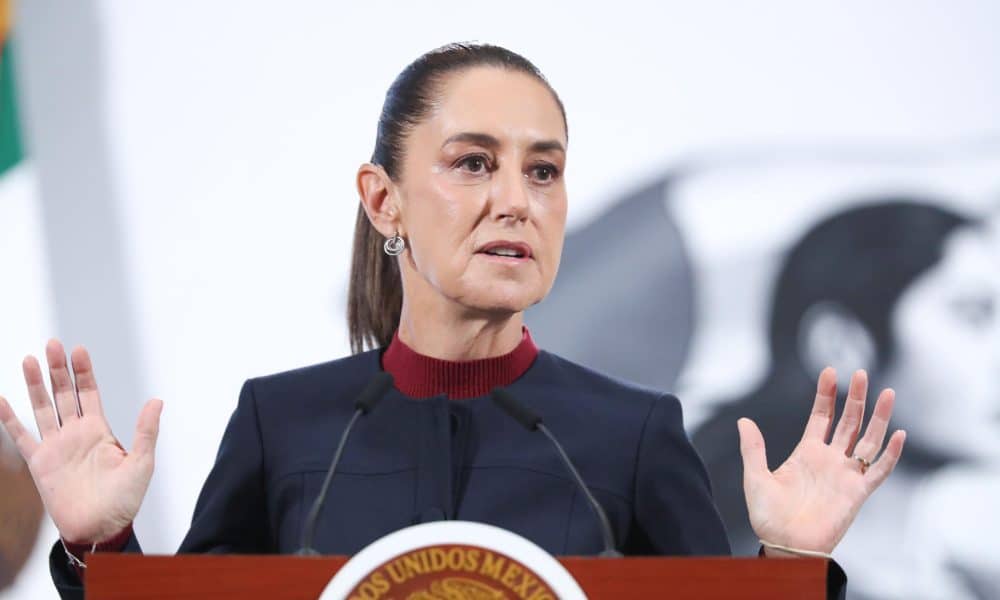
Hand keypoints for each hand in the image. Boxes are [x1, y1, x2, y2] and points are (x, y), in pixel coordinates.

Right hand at [0, 339, 162, 543]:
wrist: (101, 528)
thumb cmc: (124, 499)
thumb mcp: (142, 462)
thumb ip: (146, 431)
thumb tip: (156, 400)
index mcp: (100, 430)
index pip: (89, 393)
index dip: (83, 372)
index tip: (78, 350)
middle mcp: (76, 433)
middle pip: (64, 394)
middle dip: (58, 370)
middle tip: (52, 344)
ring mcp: (56, 446)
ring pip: (42, 408)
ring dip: (35, 385)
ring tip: (30, 359)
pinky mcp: (40, 463)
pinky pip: (22, 437)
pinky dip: (10, 419)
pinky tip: (2, 400)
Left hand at [739, 367, 904, 554]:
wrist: (784, 546)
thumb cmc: (769, 517)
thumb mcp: (755, 477)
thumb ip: (753, 448)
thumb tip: (743, 420)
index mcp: (806, 453)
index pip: (821, 417)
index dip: (826, 395)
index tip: (829, 371)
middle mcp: (829, 460)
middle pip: (848, 422)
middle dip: (855, 398)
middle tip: (861, 373)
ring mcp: (845, 475)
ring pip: (868, 440)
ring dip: (878, 417)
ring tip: (886, 392)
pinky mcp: (857, 493)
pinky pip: (878, 470)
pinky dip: (889, 453)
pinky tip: (898, 433)